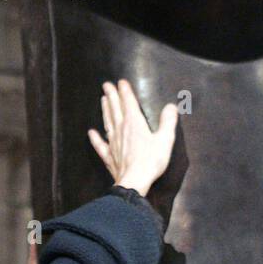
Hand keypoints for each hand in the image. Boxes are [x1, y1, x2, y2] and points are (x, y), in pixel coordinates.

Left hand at [87, 79, 178, 197]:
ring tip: (102, 100)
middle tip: (106, 85)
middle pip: (115, 109)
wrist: (134, 181)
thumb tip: (171, 107)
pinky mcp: (110, 156)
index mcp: (135, 123)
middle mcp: (121, 130)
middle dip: (111, 96)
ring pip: (107, 122)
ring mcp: (113, 143)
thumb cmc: (150, 161)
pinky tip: (91, 133)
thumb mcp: (165, 140)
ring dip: (105, 110)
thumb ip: (168, 122)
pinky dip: (95, 138)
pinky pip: (100, 145)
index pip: (129, 103)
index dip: (125, 91)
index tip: (121, 82)